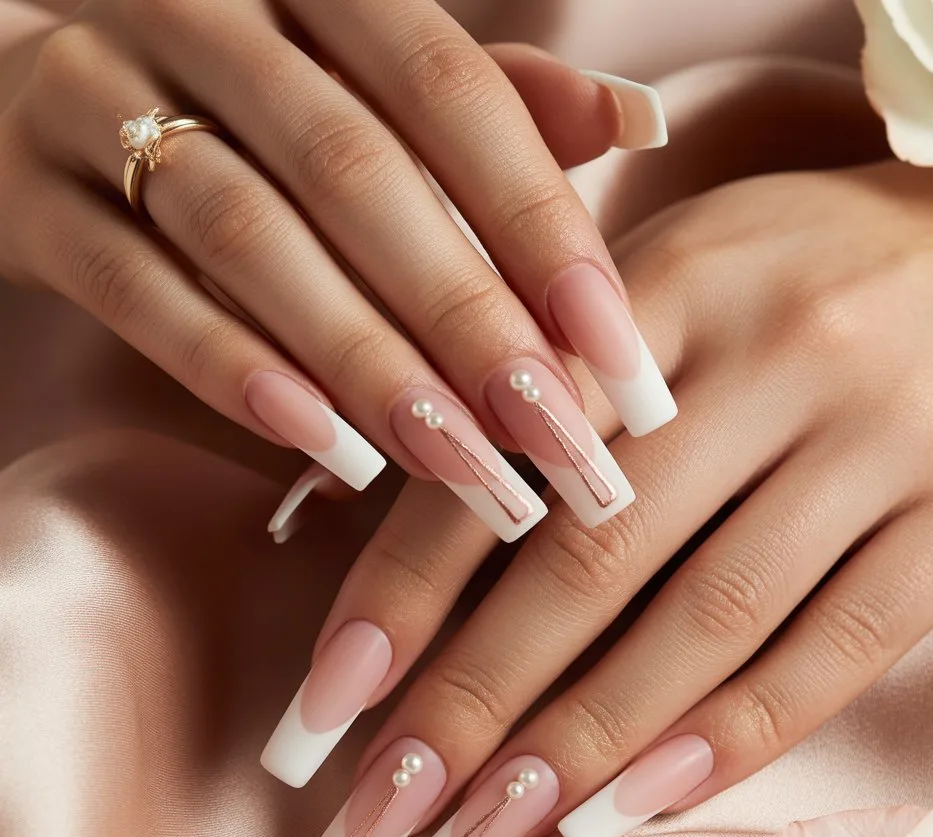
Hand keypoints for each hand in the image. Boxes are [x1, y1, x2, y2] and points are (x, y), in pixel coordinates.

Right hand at [0, 0, 674, 540]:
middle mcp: (209, 17)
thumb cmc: (252, 105)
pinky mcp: (32, 196)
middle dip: (469, 321)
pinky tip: (325, 447)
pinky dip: (233, 370)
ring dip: (368, 363)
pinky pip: (136, 287)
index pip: (456, 95)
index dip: (544, 229)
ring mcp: (99, 96)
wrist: (40, 98)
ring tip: (464, 466)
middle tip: (559, 442)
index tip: (620, 357)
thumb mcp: (375, 87)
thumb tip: (642, 121)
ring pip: (250, 236)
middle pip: (360, 175)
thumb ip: (499, 104)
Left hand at [289, 160, 932, 836]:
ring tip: (486, 831)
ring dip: (585, 743)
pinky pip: (835, 650)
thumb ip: (558, 372)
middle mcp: (777, 356)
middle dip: (474, 699)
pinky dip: (729, 739)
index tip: (331, 698)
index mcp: (675, 284)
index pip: (511, 451)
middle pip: (596, 557)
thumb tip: (412, 495)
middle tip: (383, 808)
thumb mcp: (684, 268)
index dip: (408, 585)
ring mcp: (881, 441)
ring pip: (709, 622)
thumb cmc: (816, 264)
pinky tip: (635, 806)